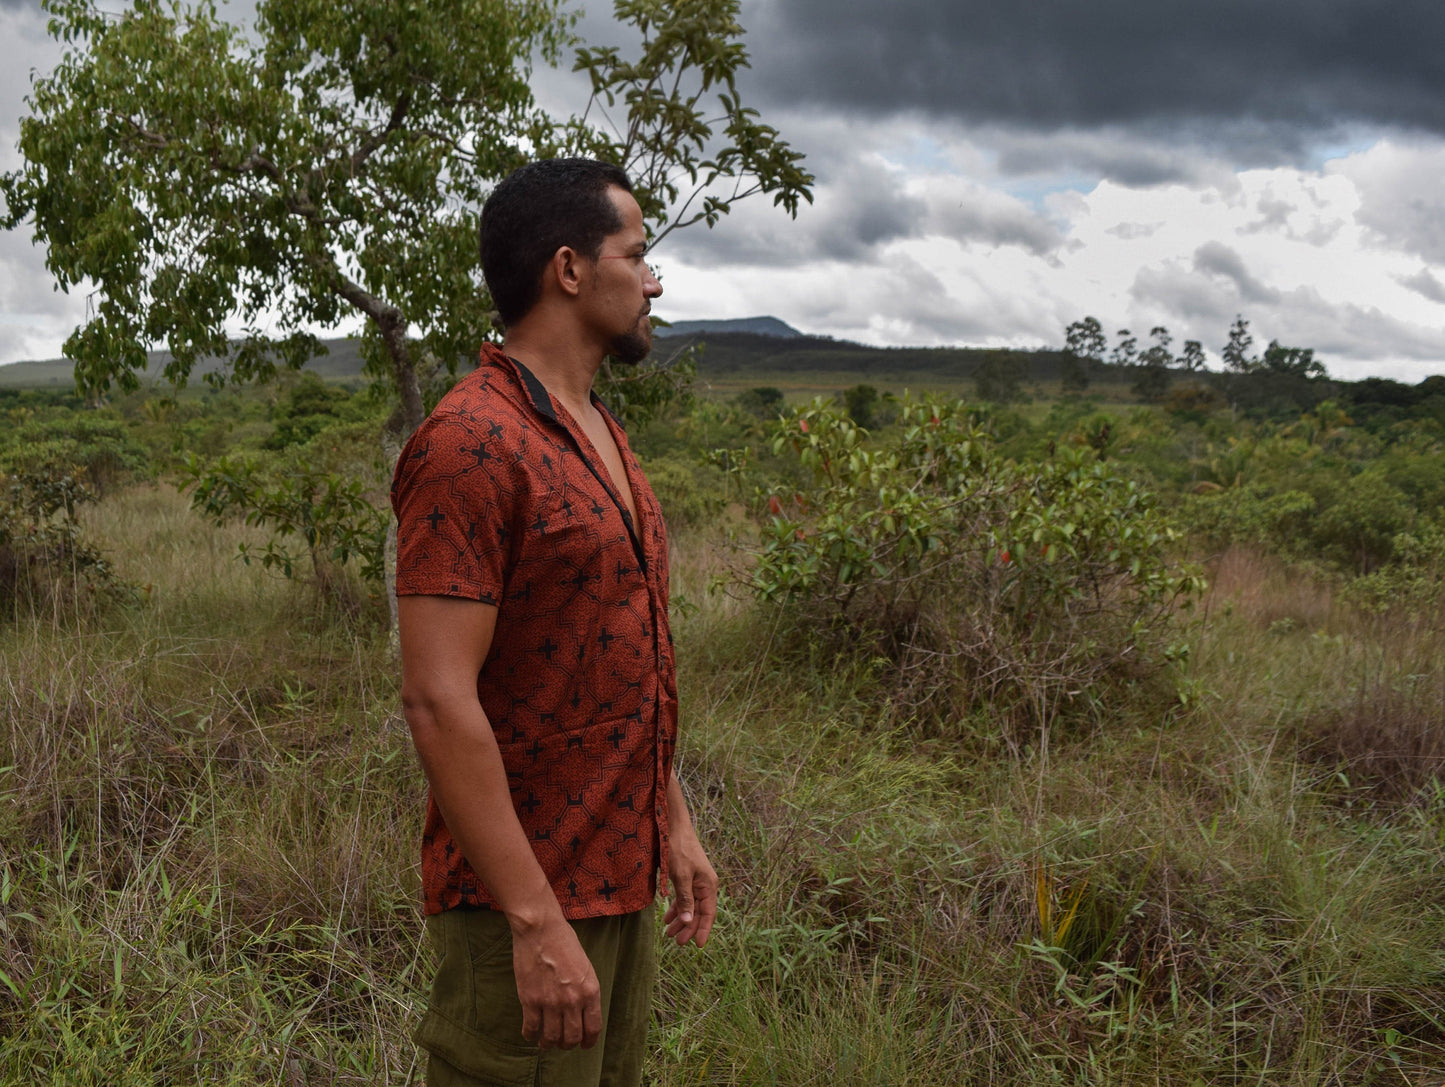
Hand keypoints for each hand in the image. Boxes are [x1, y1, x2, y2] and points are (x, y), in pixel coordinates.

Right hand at [510, 917, 602, 1049]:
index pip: (593, 1028)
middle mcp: (573, 1001)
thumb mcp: (585, 967)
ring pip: (551, 1038)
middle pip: (572, 1038)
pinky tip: (531, 1034)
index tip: (584, 1045)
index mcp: (590, 991)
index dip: (588, 1042)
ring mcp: (550, 1002)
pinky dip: (531, 1035)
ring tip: (546, 1042)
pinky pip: (531, 1028)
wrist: (540, 929)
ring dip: (549, 1044)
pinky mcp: (530, 1000)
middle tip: (562, 1043)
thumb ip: (585, 990)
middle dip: (568, 1045)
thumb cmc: (564, 942)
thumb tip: (582, 1011)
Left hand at [663, 825, 717, 947]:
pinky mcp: (687, 876)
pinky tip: (667, 917)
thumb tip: (688, 921)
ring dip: (681, 919)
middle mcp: (705, 885)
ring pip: (690, 906)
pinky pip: (684, 897)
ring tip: (669, 933)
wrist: (674, 826)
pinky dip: (676, 908)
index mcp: (708, 885)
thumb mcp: (681, 876)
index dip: (703, 930)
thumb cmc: (678, 849)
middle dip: (688, 928)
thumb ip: (685, 899)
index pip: (708, 914)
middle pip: (699, 912)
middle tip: (677, 942)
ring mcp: (696, 881)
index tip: (699, 946)